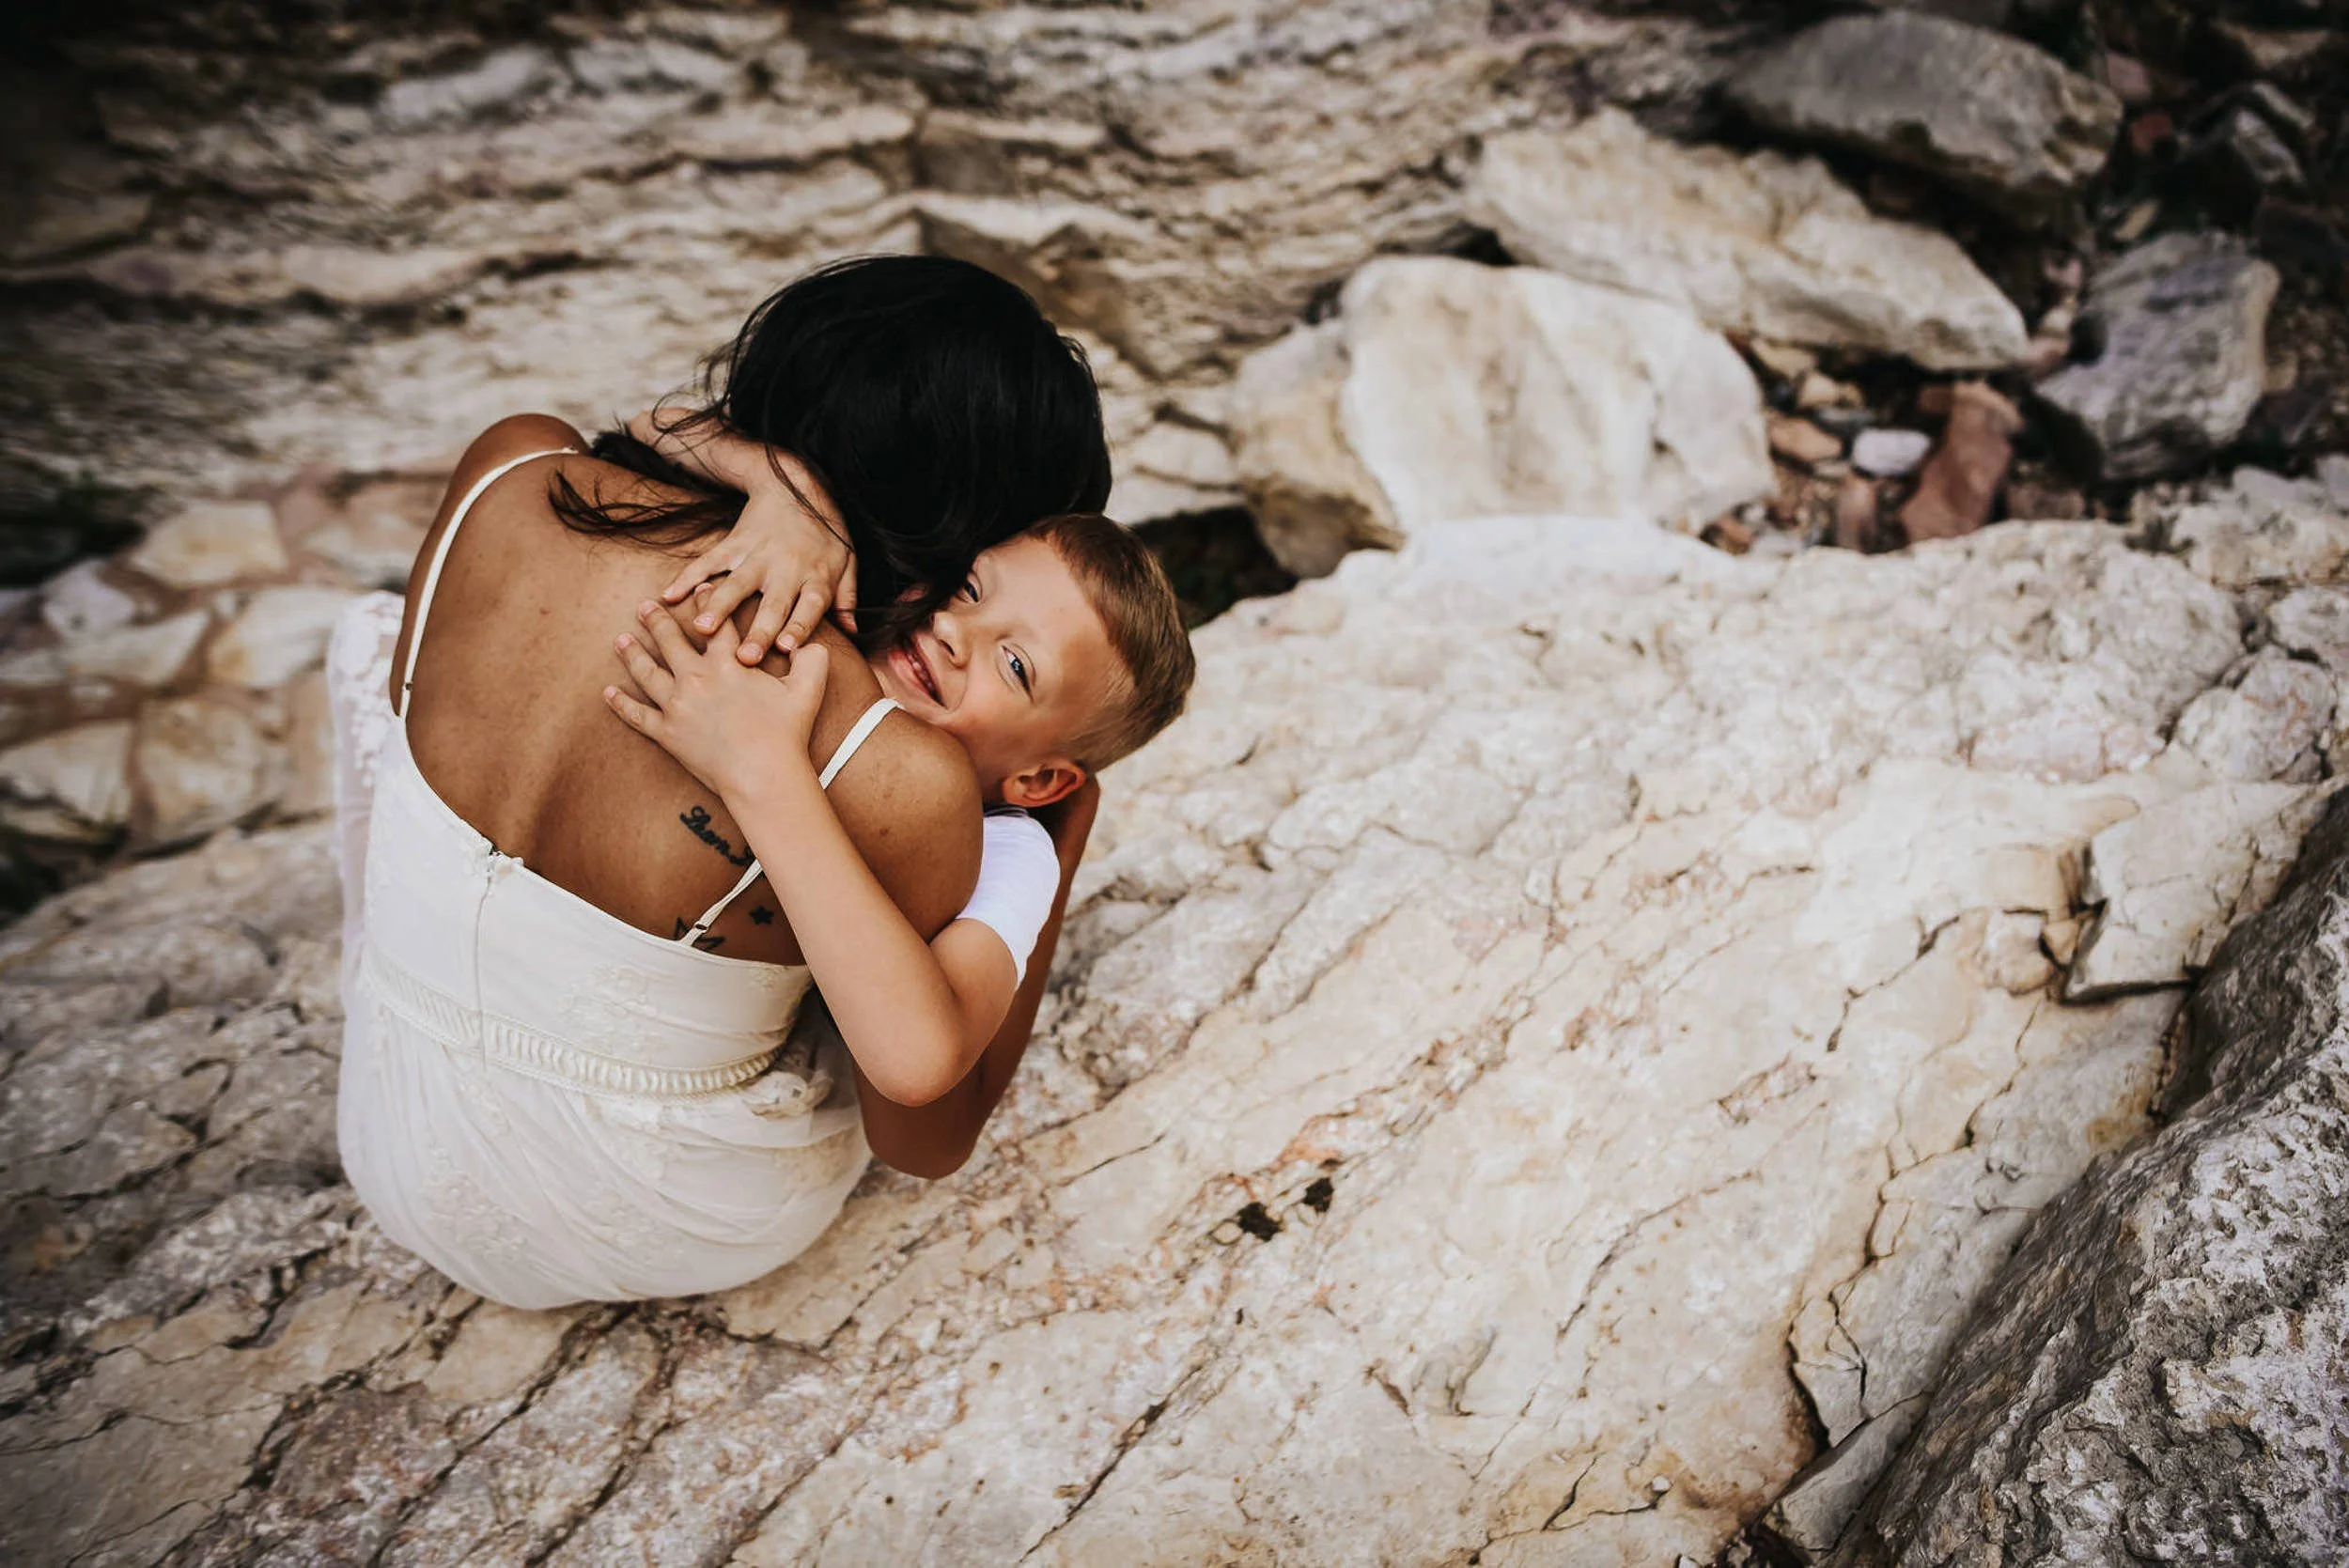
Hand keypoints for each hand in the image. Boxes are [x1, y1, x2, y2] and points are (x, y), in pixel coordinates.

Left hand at [605, 598, 829, 800]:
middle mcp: (696, 678)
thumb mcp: (808, 690)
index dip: (709, 602)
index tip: (701, 587)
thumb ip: (811, 660)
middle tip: (645, 606)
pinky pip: (637, 715)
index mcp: (728, 664)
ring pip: (647, 673)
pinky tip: (608, 692)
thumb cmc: (786, 734)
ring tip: (621, 639)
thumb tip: (810, 642)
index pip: (716, 624)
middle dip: (656, 620)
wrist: (762, 775)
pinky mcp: (667, 733)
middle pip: (670, 641)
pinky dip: (621, 704)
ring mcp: (677, 705)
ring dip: (632, 653)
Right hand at [655, 446, 857, 664]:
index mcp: (815, 576)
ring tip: (701, 628)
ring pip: (736, 584)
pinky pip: (708, 562)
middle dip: (758, 630)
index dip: (799, 626)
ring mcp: (757, 555)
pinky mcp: (734, 544)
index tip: (787, 649)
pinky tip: (668, 596)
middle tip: (745, 658)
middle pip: (772, 603)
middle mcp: (786, 568)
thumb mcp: (846, 560)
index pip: (809, 606)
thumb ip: (846, 597)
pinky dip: (687, 577)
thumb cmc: (825, 531)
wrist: (795, 485)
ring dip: (718, 606)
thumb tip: (852, 632)